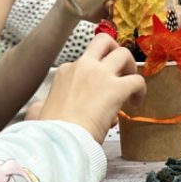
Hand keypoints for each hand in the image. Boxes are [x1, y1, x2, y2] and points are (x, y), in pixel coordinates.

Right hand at [28, 34, 144, 142]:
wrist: (61, 140)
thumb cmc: (52, 131)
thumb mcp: (39, 113)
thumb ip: (40, 107)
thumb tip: (39, 110)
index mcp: (65, 72)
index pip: (84, 63)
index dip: (94, 77)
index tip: (96, 94)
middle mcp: (82, 67)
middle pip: (103, 41)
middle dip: (115, 49)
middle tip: (121, 66)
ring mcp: (100, 75)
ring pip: (124, 53)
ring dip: (131, 66)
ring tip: (131, 85)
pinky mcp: (117, 88)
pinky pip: (137, 80)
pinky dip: (140, 89)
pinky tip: (135, 102)